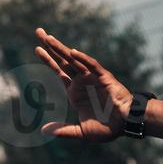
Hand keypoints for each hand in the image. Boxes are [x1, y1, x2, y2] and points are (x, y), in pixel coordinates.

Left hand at [34, 26, 131, 141]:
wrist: (126, 125)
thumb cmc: (107, 128)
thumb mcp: (81, 132)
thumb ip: (63, 131)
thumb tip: (44, 131)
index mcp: (74, 92)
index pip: (58, 71)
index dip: (47, 59)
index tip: (36, 48)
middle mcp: (81, 81)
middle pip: (62, 60)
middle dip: (51, 46)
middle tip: (38, 31)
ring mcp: (92, 78)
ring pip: (74, 60)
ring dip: (62, 49)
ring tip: (48, 38)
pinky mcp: (104, 78)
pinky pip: (92, 66)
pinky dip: (83, 59)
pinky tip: (72, 52)